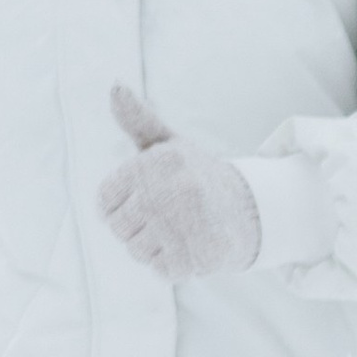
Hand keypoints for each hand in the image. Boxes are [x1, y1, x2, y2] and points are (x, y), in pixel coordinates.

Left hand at [95, 86, 262, 280]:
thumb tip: (114, 86)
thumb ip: (138, 120)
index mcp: (159, 162)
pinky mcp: (200, 256)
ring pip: (138, 252)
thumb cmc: (196, 176)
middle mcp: (173, 190)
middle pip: (119, 229)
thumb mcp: (169, 145)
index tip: (148, 197)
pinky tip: (193, 246)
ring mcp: (187, 225)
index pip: (104, 202)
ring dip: (156, 248)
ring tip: (182, 230)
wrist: (252, 210)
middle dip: (138, 228)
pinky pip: (162, 270)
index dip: (123, 205)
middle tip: (169, 215)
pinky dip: (174, 265)